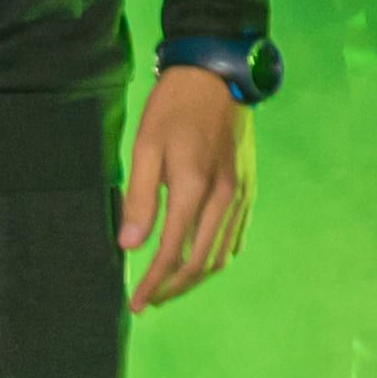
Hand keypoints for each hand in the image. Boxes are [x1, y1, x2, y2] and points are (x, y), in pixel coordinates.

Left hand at [123, 67, 248, 313]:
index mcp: (193, 187)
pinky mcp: (247, 187)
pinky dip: (216, 257)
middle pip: (199, 262)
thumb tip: (130, 245)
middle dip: (172, 287)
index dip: (152, 282)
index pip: (171, 251)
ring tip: (169, 286)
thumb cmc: (173, 107)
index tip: (135, 302)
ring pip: (220, 254)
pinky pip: (234, 236)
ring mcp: (239, 194)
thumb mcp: (145, 147)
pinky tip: (200, 261)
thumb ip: (139, 198)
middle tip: (149, 300)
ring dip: (194, 277)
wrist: (216, 75)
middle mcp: (222, 197)